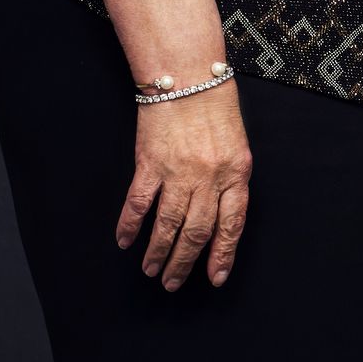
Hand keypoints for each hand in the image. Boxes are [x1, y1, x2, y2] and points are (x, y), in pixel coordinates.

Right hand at [116, 88, 252, 290]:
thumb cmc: (215, 110)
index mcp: (237, 174)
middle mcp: (209, 178)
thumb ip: (230, 181)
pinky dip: (130, 225)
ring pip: (168, 224)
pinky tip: (125, 241)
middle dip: (185, 263)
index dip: (223, 255)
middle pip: (197, 231)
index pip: (232, 225)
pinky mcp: (150, 164)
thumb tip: (221, 218)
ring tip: (150, 270)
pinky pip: (139, 203)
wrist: (188, 78)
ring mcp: (178, 172)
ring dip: (158, 251)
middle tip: (172, 283)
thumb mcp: (237, 147)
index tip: (215, 279)